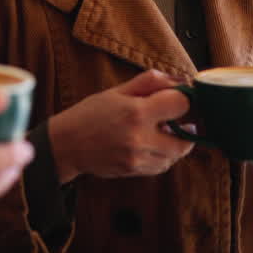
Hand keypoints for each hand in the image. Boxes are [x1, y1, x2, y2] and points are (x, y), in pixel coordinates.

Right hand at [48, 70, 192, 183]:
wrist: (66, 144)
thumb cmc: (90, 114)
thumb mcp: (117, 91)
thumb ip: (149, 82)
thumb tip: (178, 81)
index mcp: (137, 112)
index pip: (181, 105)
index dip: (184, 99)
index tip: (179, 98)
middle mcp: (140, 138)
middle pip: (186, 139)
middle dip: (185, 128)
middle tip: (175, 119)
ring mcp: (138, 158)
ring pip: (175, 155)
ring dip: (175, 144)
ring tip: (161, 132)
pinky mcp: (134, 171)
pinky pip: (162, 166)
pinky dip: (163, 156)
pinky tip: (151, 145)